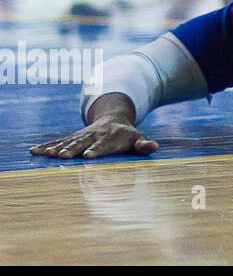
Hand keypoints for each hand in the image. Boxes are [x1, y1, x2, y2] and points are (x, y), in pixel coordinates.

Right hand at [30, 117, 157, 158]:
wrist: (114, 118)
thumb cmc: (128, 135)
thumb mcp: (138, 138)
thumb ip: (144, 145)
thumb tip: (154, 147)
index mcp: (111, 137)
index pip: (103, 144)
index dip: (96, 149)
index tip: (88, 156)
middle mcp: (94, 135)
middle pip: (82, 142)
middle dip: (72, 149)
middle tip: (62, 157)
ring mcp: (82, 135)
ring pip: (67, 141)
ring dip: (56, 148)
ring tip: (44, 155)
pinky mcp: (73, 137)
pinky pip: (58, 141)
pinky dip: (47, 145)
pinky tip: (34, 151)